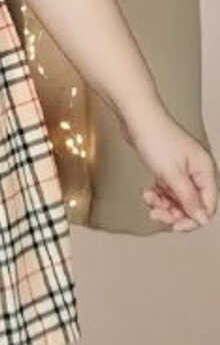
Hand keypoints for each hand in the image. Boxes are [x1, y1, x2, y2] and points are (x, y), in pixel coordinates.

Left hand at [119, 104, 218, 230]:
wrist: (137, 119)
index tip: (174, 226)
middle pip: (191, 205)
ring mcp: (182, 170)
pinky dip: (157, 195)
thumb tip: (201, 218)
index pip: (207, 206)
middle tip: (155, 214)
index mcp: (205, 171)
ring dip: (162, 204)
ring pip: (177, 199)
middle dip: (173, 213)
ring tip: (148, 199)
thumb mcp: (172, 174)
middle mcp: (197, 172)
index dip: (192, 219)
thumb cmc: (156, 139)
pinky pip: (166, 190)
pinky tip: (147, 193)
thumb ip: (187, 198)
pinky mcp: (167, 169)